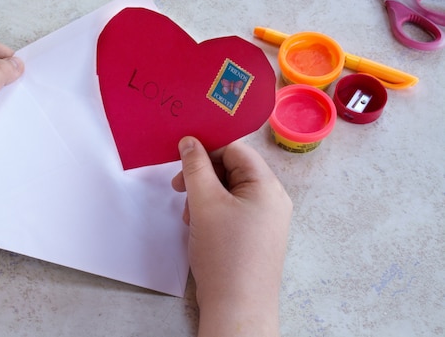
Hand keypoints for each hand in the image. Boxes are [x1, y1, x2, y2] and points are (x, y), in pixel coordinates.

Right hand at [172, 136, 291, 336]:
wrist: (237, 308)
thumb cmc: (225, 254)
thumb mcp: (205, 203)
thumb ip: (195, 167)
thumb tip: (189, 141)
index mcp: (267, 186)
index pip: (236, 150)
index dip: (207, 149)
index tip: (181, 157)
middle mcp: (271, 199)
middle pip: (232, 170)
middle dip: (202, 177)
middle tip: (179, 190)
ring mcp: (264, 220)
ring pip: (228, 191)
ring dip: (204, 196)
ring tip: (190, 216)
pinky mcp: (254, 236)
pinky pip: (231, 211)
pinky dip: (211, 212)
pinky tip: (198, 227)